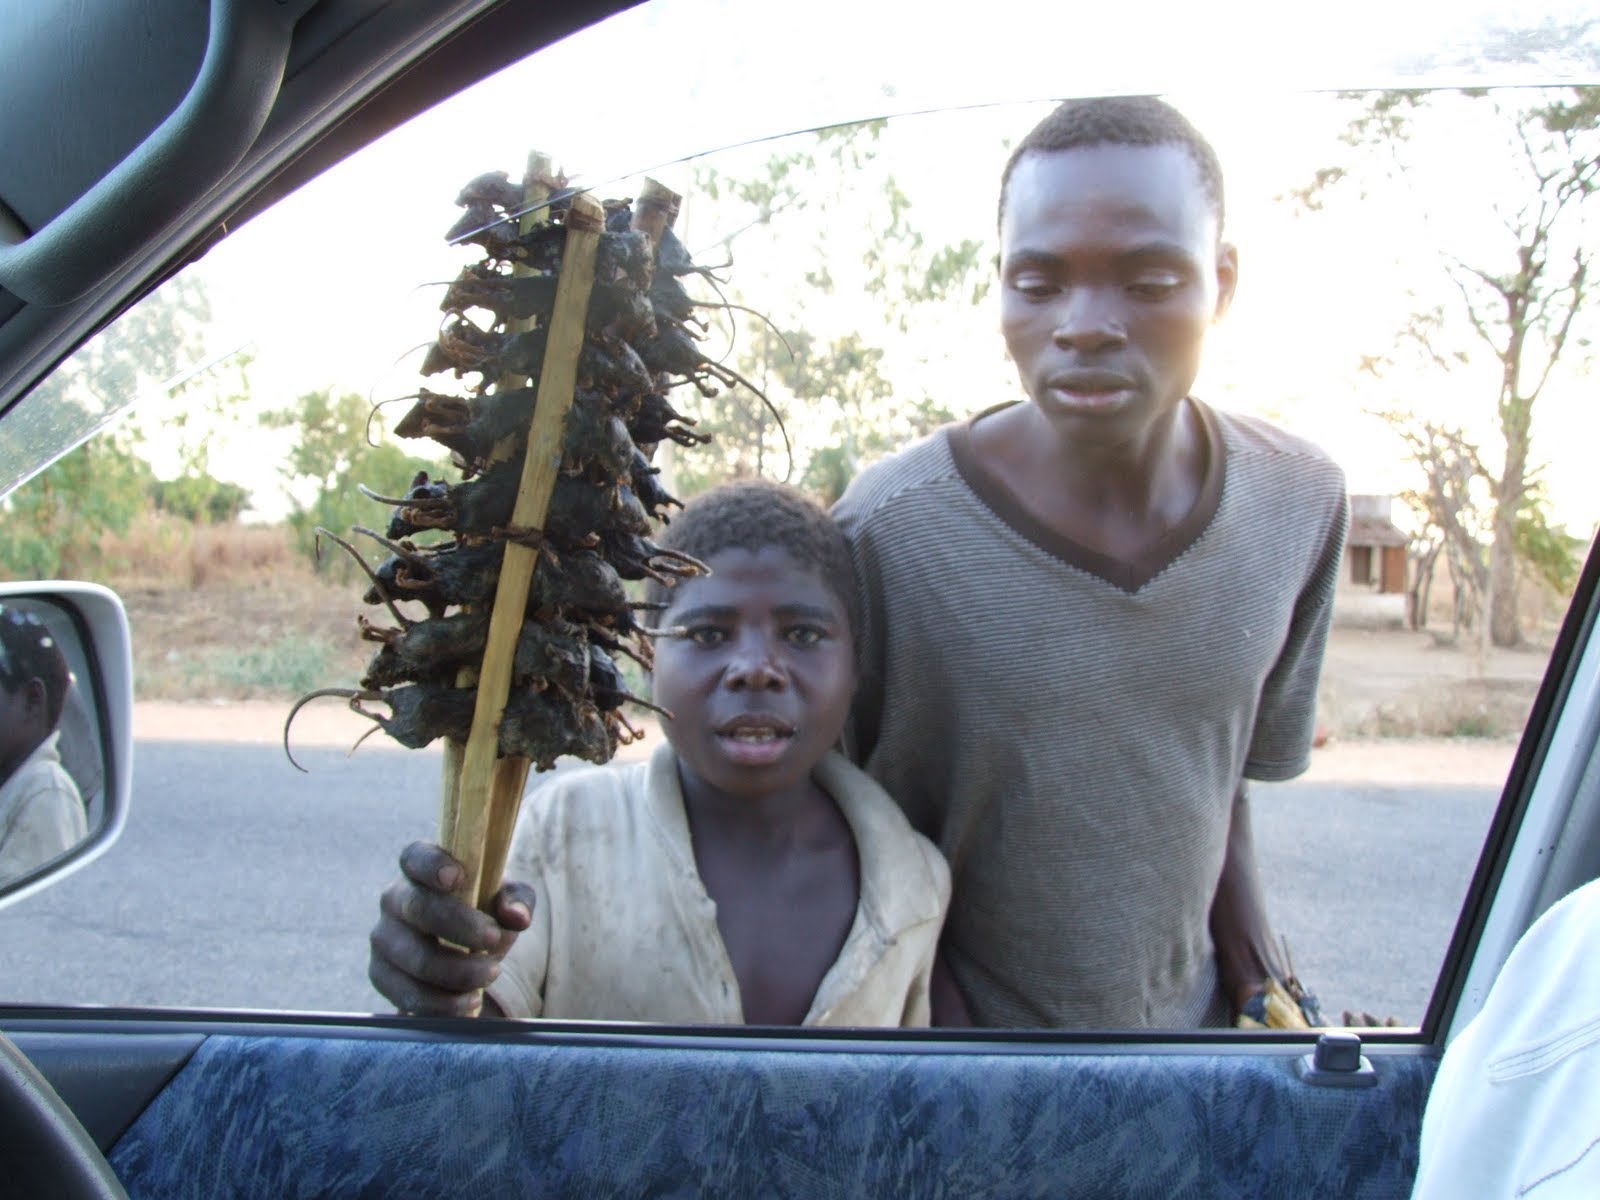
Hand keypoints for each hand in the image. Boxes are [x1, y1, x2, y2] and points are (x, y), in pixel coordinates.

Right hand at [368, 841, 534, 1016]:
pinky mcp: (381, 975)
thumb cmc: (482, 911)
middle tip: (494, 939)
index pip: (415, 857)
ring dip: (457, 971)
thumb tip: (517, 917)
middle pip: (418, 909)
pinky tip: (468, 1002)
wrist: (461, 952)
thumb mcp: (506, 899)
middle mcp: (395, 899)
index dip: (431, 866)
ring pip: (414, 958)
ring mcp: (384, 938)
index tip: (457, 878)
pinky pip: (406, 994)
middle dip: (460, 927)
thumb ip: (517, 900)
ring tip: (490, 974)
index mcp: (420, 868)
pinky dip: (441, 1003)